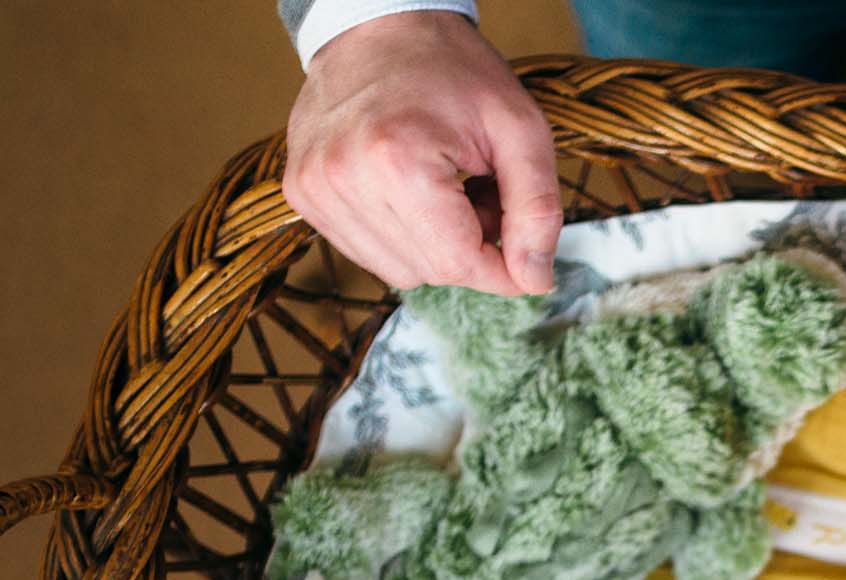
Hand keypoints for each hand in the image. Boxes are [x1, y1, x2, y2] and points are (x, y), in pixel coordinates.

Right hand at [285, 13, 559, 295]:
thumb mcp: (522, 131)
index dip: (504, 268)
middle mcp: (342, 178)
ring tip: (445, 186)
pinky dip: (401, 234)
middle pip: (431, 271)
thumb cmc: (455, 71)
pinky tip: (411, 190)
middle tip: (480, 192)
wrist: (382, 26)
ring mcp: (313, 187)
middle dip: (470, 247)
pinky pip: (368, 252)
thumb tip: (534, 281)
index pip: (460, 265)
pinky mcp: (301, 192)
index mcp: (396, 162)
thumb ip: (538, 211)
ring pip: (399, 270)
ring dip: (435, 244)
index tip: (522, 244)